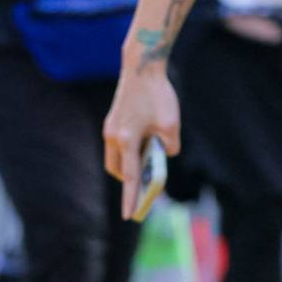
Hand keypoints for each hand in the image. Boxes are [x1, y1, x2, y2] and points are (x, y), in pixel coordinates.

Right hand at [104, 60, 181, 216]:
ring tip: (149, 165)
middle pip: (118, 170)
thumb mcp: (171, 123)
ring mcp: (110, 128)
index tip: (130, 215)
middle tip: (147, 188)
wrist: (141, 67)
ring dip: (128, 166)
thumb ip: (169, 145)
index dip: (131, 197)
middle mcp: (113, 136)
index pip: (130, 176)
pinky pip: (117, 145)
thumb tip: (165, 154)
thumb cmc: (158, 94)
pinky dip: (128, 152)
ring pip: (115, 158)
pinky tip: (145, 147)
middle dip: (130, 181)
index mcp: (127, 139)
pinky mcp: (112, 122)